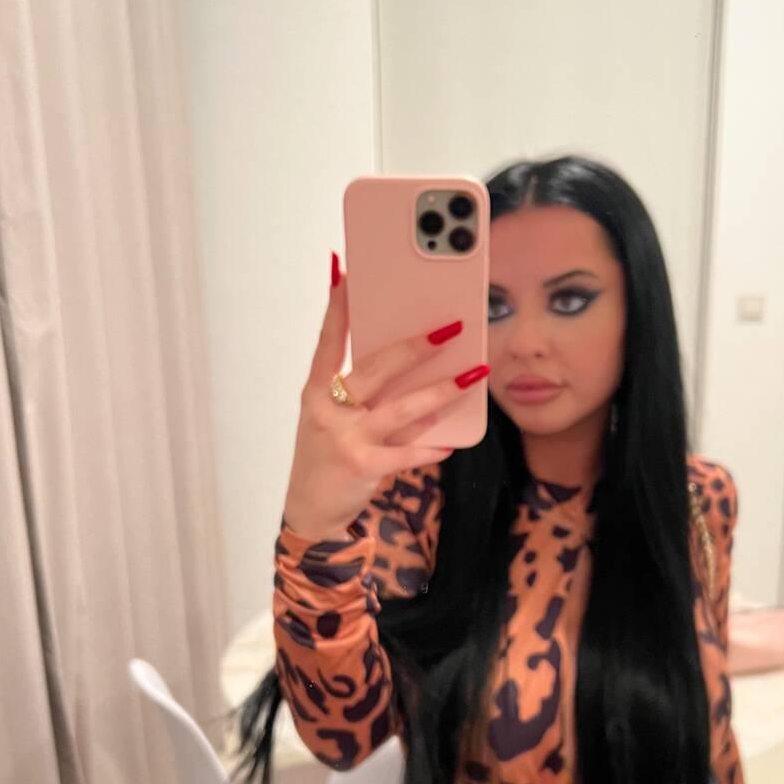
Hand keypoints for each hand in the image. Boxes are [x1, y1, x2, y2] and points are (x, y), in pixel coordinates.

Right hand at [281, 256, 488, 539]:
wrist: (310, 510)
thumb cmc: (327, 451)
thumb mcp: (331, 415)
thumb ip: (361, 389)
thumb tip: (408, 356)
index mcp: (316, 389)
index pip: (327, 340)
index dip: (337, 307)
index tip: (346, 273)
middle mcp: (327, 409)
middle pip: (376, 369)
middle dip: (415, 347)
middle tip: (451, 328)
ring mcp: (344, 437)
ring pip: (401, 408)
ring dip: (441, 391)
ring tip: (473, 375)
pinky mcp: (362, 466)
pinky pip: (406, 453)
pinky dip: (431, 446)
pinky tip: (452, 442)